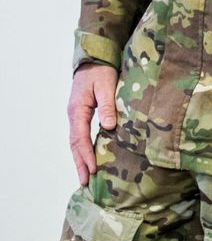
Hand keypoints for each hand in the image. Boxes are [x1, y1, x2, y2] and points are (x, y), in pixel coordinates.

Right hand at [67, 65, 117, 184]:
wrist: (94, 59)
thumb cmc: (100, 71)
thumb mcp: (106, 85)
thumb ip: (107, 105)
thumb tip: (108, 127)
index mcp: (78, 109)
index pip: (81, 137)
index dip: (87, 155)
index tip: (93, 169)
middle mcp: (74, 115)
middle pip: (75, 144)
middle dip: (80, 163)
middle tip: (85, 182)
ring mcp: (77, 115)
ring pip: (76, 141)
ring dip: (81, 158)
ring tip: (86, 176)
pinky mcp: (83, 114)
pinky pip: (81, 135)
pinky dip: (84, 148)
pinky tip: (89, 157)